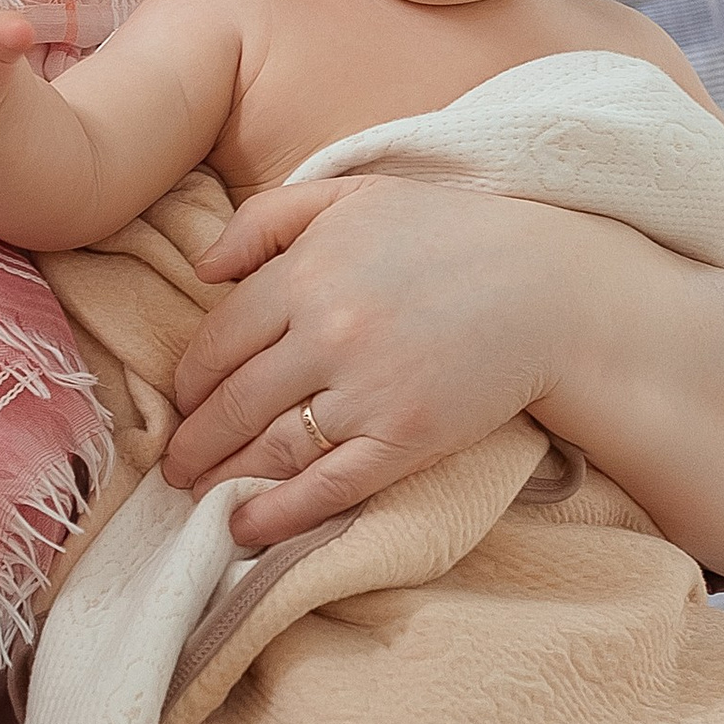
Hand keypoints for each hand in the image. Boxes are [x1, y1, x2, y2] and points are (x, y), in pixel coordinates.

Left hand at [171, 173, 557, 549]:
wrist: (549, 287)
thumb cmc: (447, 234)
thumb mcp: (352, 196)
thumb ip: (267, 218)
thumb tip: (202, 268)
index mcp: (306, 274)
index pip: (218, 342)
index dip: (189, 382)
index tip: (182, 403)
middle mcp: (328, 333)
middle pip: (233, 403)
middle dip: (194, 442)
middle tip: (175, 465)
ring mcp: (367, 391)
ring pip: (270, 448)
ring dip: (224, 479)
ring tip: (200, 496)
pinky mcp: (406, 438)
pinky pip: (326, 486)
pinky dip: (277, 514)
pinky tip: (244, 527)